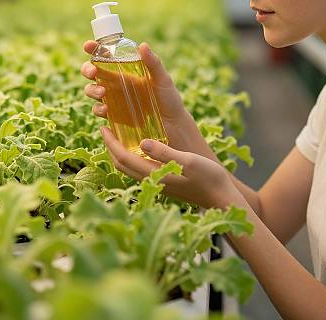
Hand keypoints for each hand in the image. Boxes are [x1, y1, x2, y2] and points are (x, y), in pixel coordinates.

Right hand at [81, 41, 217, 160]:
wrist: (173, 126)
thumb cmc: (170, 99)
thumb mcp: (162, 79)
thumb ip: (153, 63)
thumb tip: (142, 45)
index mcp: (126, 70)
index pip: (106, 56)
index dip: (94, 49)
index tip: (88, 45)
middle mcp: (116, 84)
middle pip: (93, 72)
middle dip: (87, 69)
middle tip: (93, 72)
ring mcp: (113, 100)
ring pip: (92, 91)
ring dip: (91, 90)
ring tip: (102, 92)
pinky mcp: (114, 116)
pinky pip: (99, 111)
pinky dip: (98, 109)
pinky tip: (105, 109)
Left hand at [101, 126, 240, 209]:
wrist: (221, 197)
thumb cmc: (208, 177)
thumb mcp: (187, 161)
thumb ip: (164, 152)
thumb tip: (141, 142)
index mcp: (155, 174)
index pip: (123, 158)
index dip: (111, 142)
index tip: (104, 127)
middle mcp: (152, 181)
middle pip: (121, 165)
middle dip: (110, 148)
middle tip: (106, 130)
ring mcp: (157, 184)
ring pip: (129, 169)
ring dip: (119, 153)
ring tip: (118, 137)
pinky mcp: (164, 184)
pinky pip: (139, 170)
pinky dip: (131, 158)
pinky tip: (138, 149)